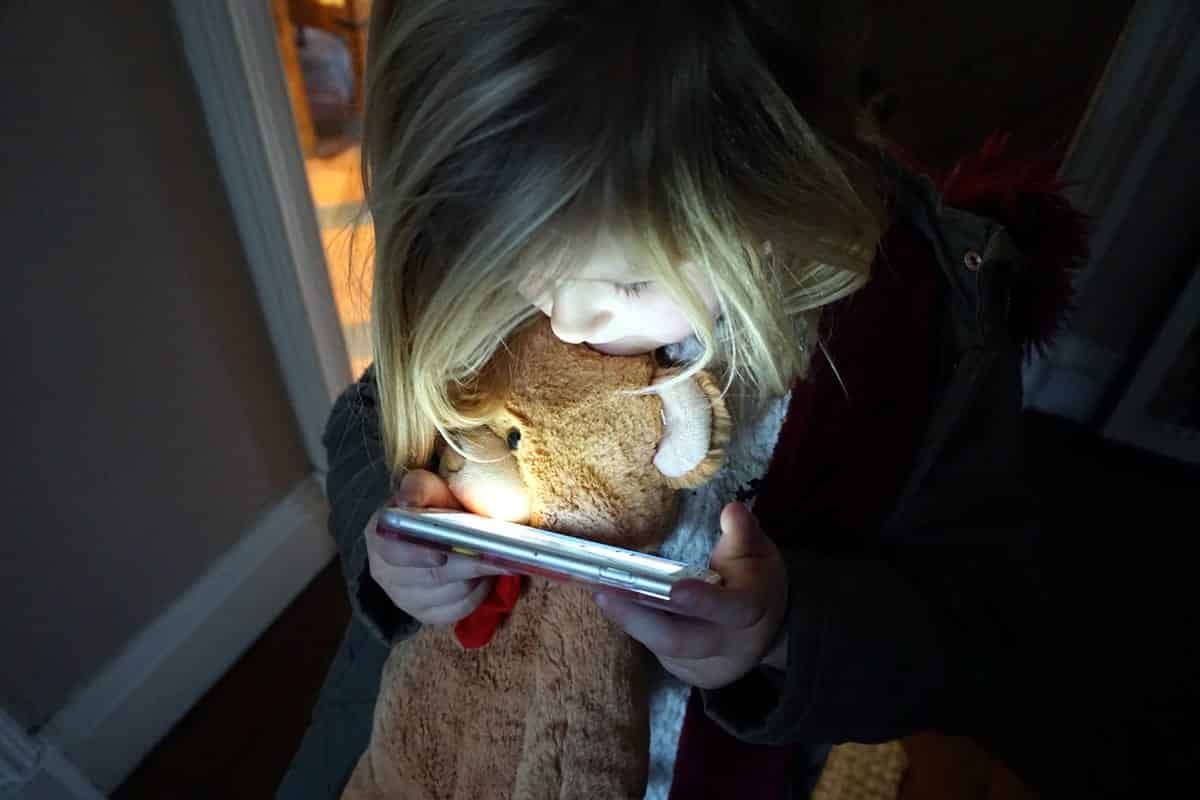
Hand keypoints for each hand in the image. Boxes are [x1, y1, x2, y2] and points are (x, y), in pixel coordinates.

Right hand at [365, 469, 510, 624]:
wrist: (428, 530)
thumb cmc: (429, 506)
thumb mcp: (424, 488)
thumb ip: (418, 488)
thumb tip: (409, 499)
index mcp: (380, 539)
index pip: (394, 553)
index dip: (418, 555)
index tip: (442, 555)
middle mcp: (385, 573)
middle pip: (432, 577)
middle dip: (468, 565)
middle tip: (497, 555)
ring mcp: (404, 598)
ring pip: (451, 595)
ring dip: (478, 578)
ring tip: (494, 558)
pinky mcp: (425, 613)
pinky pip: (458, 610)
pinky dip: (478, 593)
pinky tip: (485, 576)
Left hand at [593, 502, 788, 688]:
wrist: (768, 630)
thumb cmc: (757, 580)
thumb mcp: (758, 552)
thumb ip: (743, 533)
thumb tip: (731, 511)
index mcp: (751, 609)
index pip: (730, 608)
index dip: (702, 601)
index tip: (674, 588)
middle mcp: (729, 644)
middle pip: (679, 640)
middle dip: (637, 617)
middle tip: (603, 591)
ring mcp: (706, 665)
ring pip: (660, 648)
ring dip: (630, 620)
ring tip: (602, 592)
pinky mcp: (687, 672)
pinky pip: (657, 652)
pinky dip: (637, 628)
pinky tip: (620, 607)